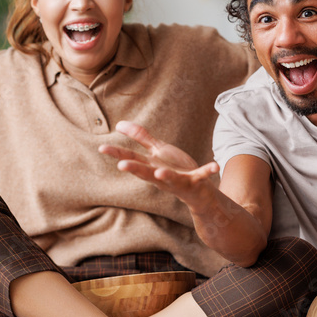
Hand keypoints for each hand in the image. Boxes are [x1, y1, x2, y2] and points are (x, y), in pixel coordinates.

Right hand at [99, 121, 219, 208]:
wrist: (196, 192)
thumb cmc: (173, 169)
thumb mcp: (157, 152)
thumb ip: (141, 138)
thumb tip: (120, 124)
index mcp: (152, 166)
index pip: (131, 159)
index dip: (117, 153)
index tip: (102, 148)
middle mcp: (161, 175)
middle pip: (146, 172)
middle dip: (134, 169)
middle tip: (122, 166)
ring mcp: (179, 180)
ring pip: (171, 179)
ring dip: (165, 176)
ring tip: (160, 172)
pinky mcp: (196, 181)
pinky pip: (202, 176)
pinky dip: (208, 171)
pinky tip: (215, 165)